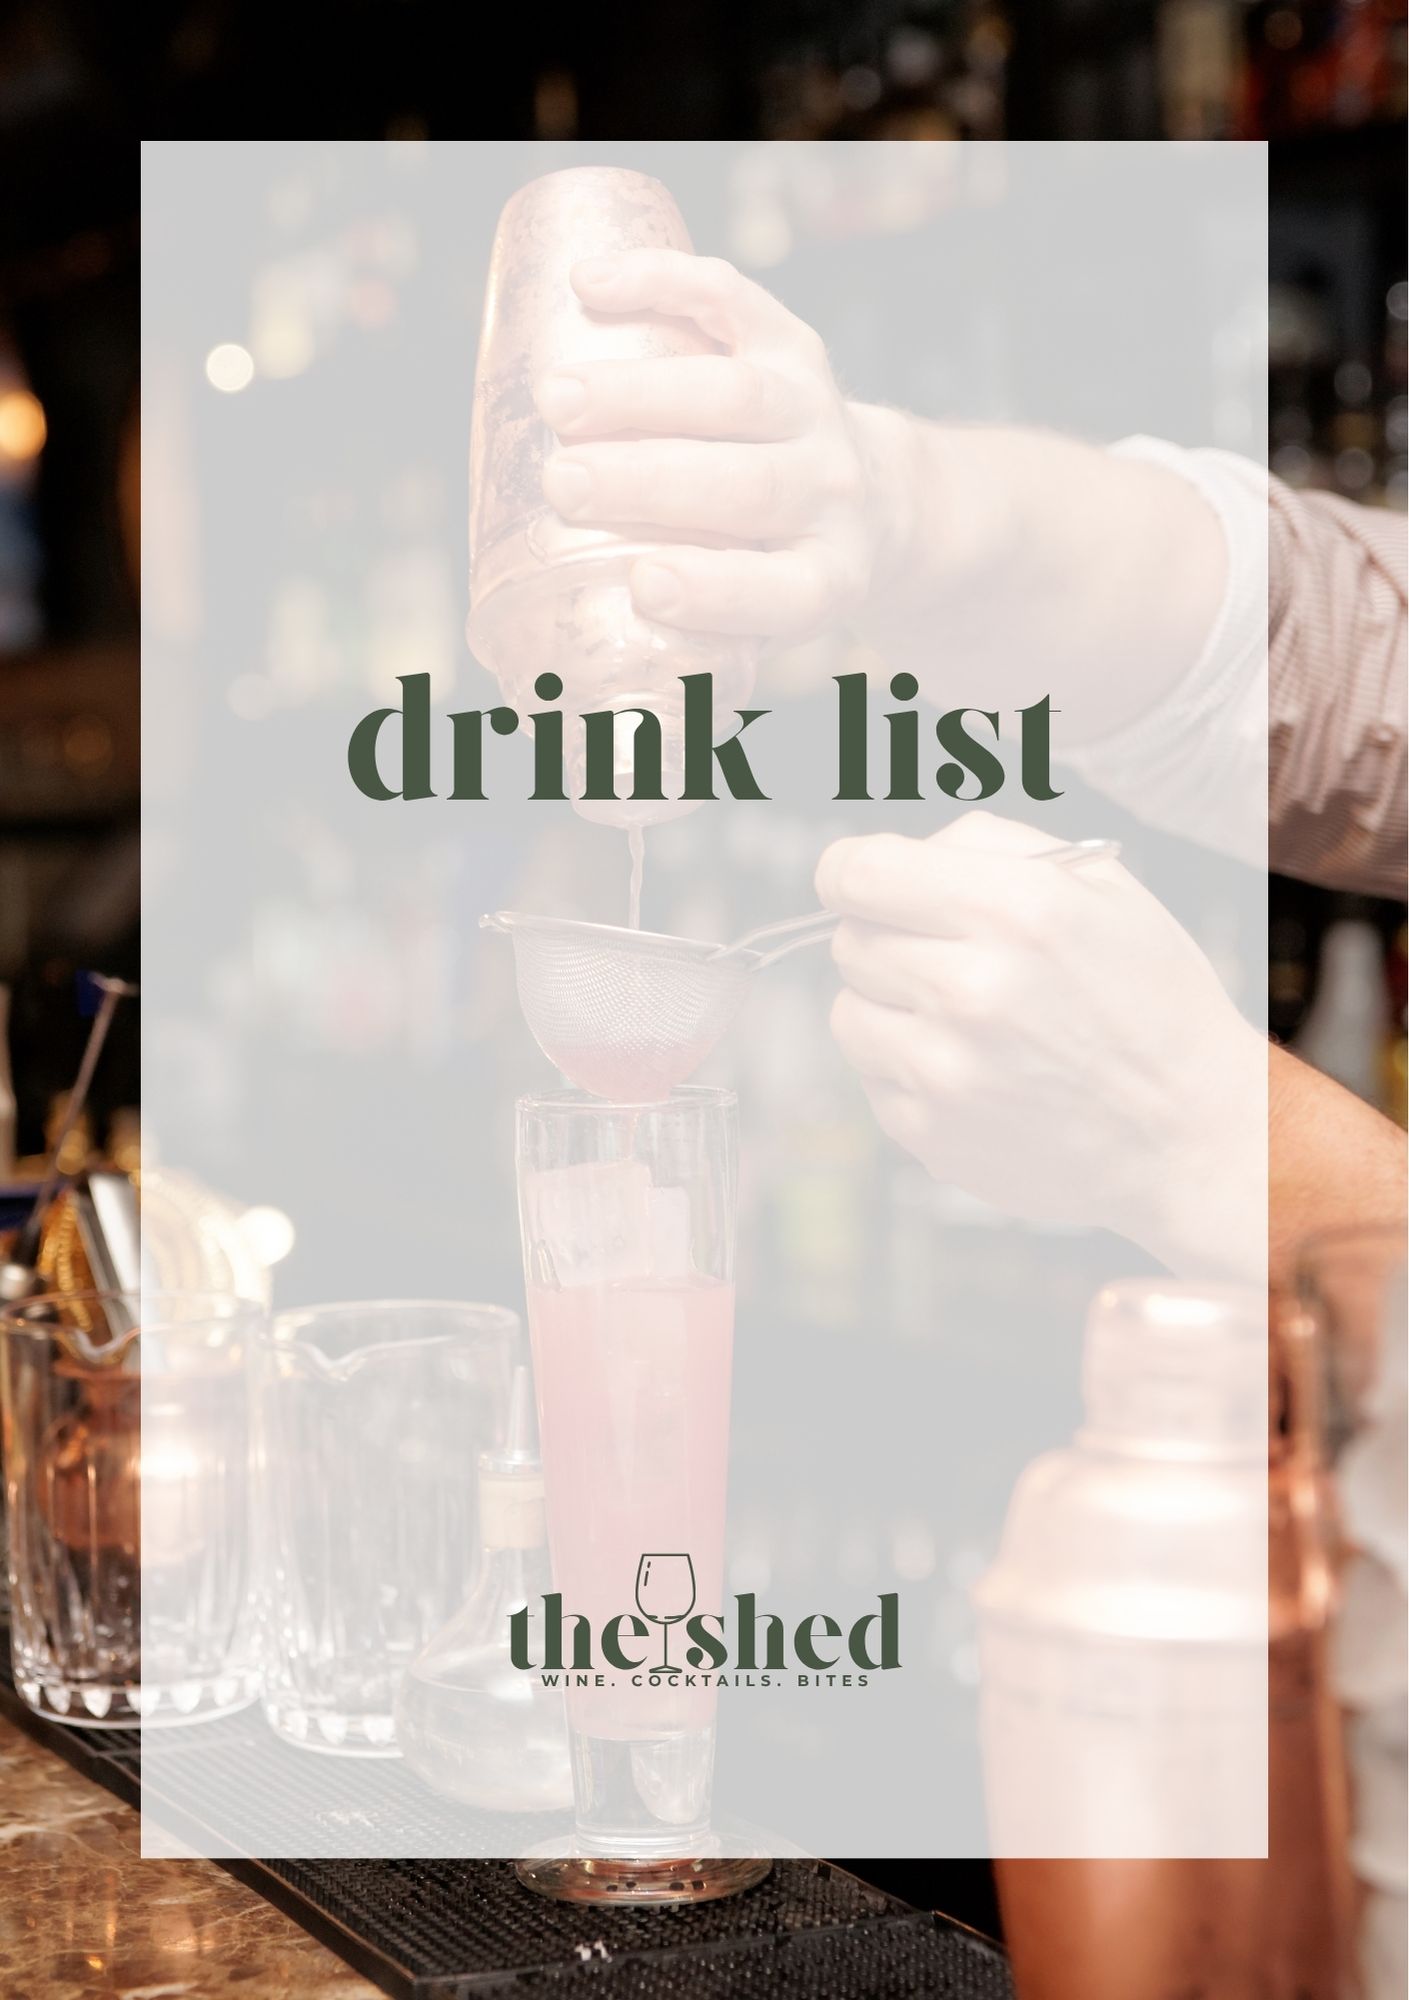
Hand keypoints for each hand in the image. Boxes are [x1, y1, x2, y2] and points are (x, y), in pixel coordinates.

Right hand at [534, 250, 889, 642]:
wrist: (878, 500)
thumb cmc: (780, 574)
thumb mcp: (761, 628)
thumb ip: (677, 653)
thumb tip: (546, 688)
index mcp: (824, 580)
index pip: (780, 592)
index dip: (718, 589)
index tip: (644, 583)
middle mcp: (831, 495)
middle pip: (747, 487)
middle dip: (652, 481)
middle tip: (564, 483)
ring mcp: (816, 412)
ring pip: (736, 396)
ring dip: (640, 394)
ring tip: (555, 398)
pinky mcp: (792, 342)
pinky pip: (733, 300)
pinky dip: (662, 283)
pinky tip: (590, 285)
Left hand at [815, 811, 1267, 1276]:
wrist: (1188, 1133)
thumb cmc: (1146, 1000)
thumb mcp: (1100, 886)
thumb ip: (985, 844)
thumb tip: (893, 856)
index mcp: (1013, 909)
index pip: (858, 872)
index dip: (847, 872)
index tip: (855, 883)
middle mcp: (971, 987)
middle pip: (849, 941)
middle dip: (887, 941)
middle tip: (947, 960)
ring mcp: (945, 1068)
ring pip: (847, 1012)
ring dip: (890, 1008)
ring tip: (965, 1021)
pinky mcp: (929, 1132)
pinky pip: (873, 1079)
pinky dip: (908, 1071)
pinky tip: (977, 1072)